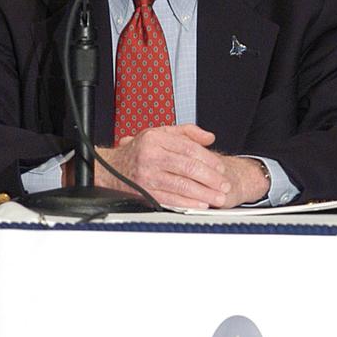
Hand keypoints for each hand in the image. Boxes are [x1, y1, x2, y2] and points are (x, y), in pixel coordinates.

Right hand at [93, 125, 269, 209]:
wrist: (111, 168)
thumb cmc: (138, 151)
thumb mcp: (160, 133)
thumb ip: (186, 132)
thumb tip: (209, 137)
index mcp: (156, 139)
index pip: (188, 148)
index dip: (208, 159)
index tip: (220, 167)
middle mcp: (151, 155)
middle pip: (187, 167)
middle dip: (210, 178)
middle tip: (224, 184)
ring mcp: (147, 175)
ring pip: (181, 184)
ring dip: (203, 193)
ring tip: (218, 197)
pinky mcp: (144, 192)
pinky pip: (170, 198)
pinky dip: (188, 202)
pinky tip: (200, 204)